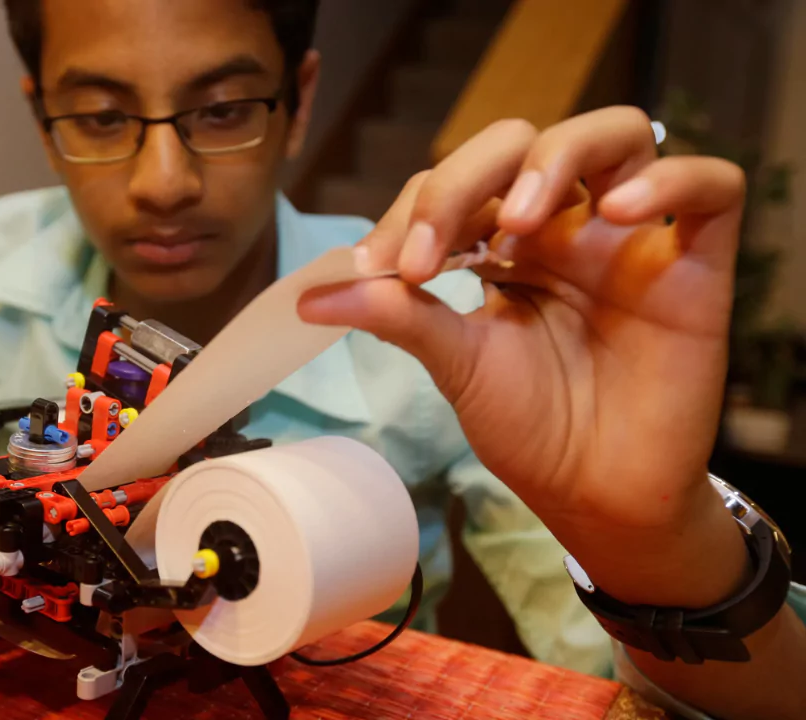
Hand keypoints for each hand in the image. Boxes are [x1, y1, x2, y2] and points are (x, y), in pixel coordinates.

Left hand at [298, 107, 747, 604]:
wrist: (597, 498)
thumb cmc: (532, 428)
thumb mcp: (455, 364)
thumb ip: (395, 314)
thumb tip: (307, 295)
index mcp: (504, 244)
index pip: (455, 183)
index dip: (412, 212)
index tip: (376, 269)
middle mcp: (567, 228)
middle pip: (523, 143)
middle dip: (464, 180)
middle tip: (428, 254)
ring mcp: (632, 240)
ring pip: (618, 134)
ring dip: (557, 160)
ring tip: (519, 222)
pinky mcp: (697, 266)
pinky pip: (712, 186)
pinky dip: (671, 180)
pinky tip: (620, 213)